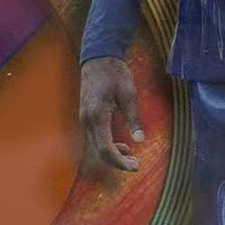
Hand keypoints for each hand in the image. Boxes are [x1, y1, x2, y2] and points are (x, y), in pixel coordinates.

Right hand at [78, 56, 144, 176]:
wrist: (98, 58)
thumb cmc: (115, 73)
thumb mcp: (129, 94)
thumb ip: (133, 118)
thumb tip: (140, 140)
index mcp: (97, 116)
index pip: (105, 148)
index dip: (119, 162)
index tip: (134, 166)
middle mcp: (87, 120)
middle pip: (99, 152)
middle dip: (117, 162)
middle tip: (136, 165)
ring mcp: (84, 119)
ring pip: (96, 146)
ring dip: (113, 155)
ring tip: (132, 156)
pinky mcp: (86, 117)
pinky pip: (95, 138)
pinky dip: (107, 146)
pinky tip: (122, 145)